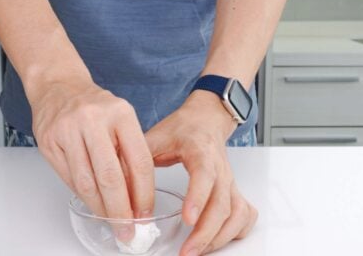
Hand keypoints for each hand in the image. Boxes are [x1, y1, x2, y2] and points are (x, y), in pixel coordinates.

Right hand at [29, 77, 154, 240]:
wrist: (59, 86)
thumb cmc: (95, 106)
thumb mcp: (121, 120)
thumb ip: (128, 153)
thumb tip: (136, 197)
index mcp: (121, 113)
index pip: (139, 161)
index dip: (144, 194)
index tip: (145, 213)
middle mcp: (93, 119)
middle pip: (111, 177)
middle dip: (121, 210)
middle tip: (127, 229)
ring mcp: (68, 130)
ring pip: (86, 182)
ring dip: (100, 208)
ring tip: (110, 221)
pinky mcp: (49, 140)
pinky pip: (68, 178)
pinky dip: (83, 196)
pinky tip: (93, 203)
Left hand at [145, 90, 257, 254]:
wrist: (205, 120)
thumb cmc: (182, 128)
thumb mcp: (155, 137)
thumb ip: (136, 159)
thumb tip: (117, 185)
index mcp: (200, 151)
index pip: (204, 175)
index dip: (198, 197)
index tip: (187, 218)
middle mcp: (220, 168)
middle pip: (222, 204)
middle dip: (206, 232)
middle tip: (187, 251)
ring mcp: (230, 181)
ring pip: (236, 213)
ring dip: (219, 237)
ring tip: (196, 251)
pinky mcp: (234, 190)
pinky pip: (245, 215)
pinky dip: (236, 231)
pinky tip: (219, 240)